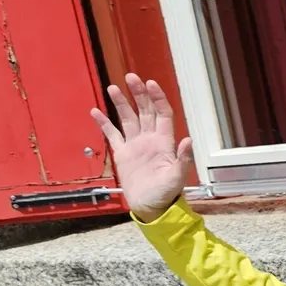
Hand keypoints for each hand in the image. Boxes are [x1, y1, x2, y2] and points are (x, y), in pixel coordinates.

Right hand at [90, 73, 190, 220]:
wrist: (151, 208)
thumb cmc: (166, 194)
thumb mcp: (177, 177)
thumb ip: (183, 159)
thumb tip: (189, 140)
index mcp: (164, 142)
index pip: (162, 114)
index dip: (157, 98)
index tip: (150, 83)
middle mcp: (150, 140)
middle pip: (145, 111)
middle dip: (139, 94)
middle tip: (131, 77)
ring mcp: (136, 145)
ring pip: (128, 119)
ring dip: (122, 103)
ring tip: (113, 88)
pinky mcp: (123, 153)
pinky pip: (112, 134)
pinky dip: (104, 123)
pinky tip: (96, 111)